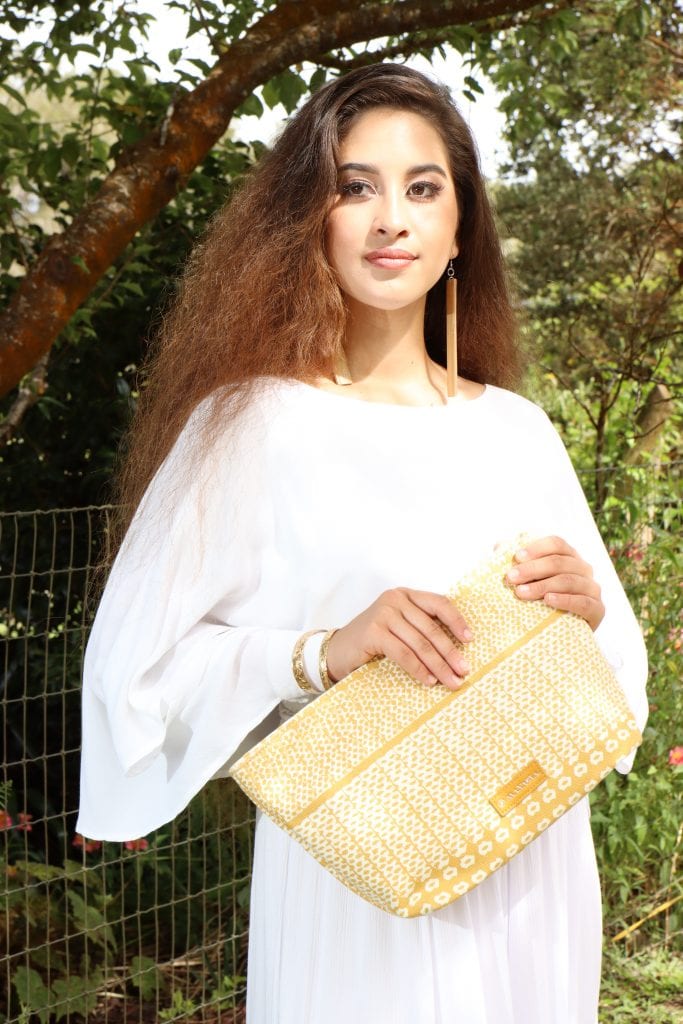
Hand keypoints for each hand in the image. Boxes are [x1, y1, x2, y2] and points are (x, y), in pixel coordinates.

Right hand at [325, 588, 472, 690]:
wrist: (337, 651)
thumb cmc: (373, 641)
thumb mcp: (399, 627)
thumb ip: (421, 627)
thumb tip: (456, 650)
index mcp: (406, 595)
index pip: (439, 603)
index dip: (456, 621)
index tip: (469, 640)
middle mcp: (395, 599)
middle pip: (431, 628)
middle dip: (450, 653)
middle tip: (464, 671)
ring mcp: (383, 614)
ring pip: (420, 643)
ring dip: (439, 665)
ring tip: (451, 681)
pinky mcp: (374, 632)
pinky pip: (404, 653)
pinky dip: (418, 669)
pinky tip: (428, 680)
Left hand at [505, 536, 604, 630]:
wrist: (561, 634)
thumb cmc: (540, 602)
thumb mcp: (529, 582)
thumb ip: (518, 564)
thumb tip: (499, 546)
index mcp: (569, 557)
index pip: (557, 544)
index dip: (537, 548)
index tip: (517, 557)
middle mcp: (584, 569)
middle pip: (560, 562)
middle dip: (533, 569)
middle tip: (511, 578)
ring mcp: (593, 589)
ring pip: (569, 581)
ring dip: (543, 585)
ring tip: (521, 593)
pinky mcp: (598, 610)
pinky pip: (583, 602)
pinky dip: (565, 600)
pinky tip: (548, 600)